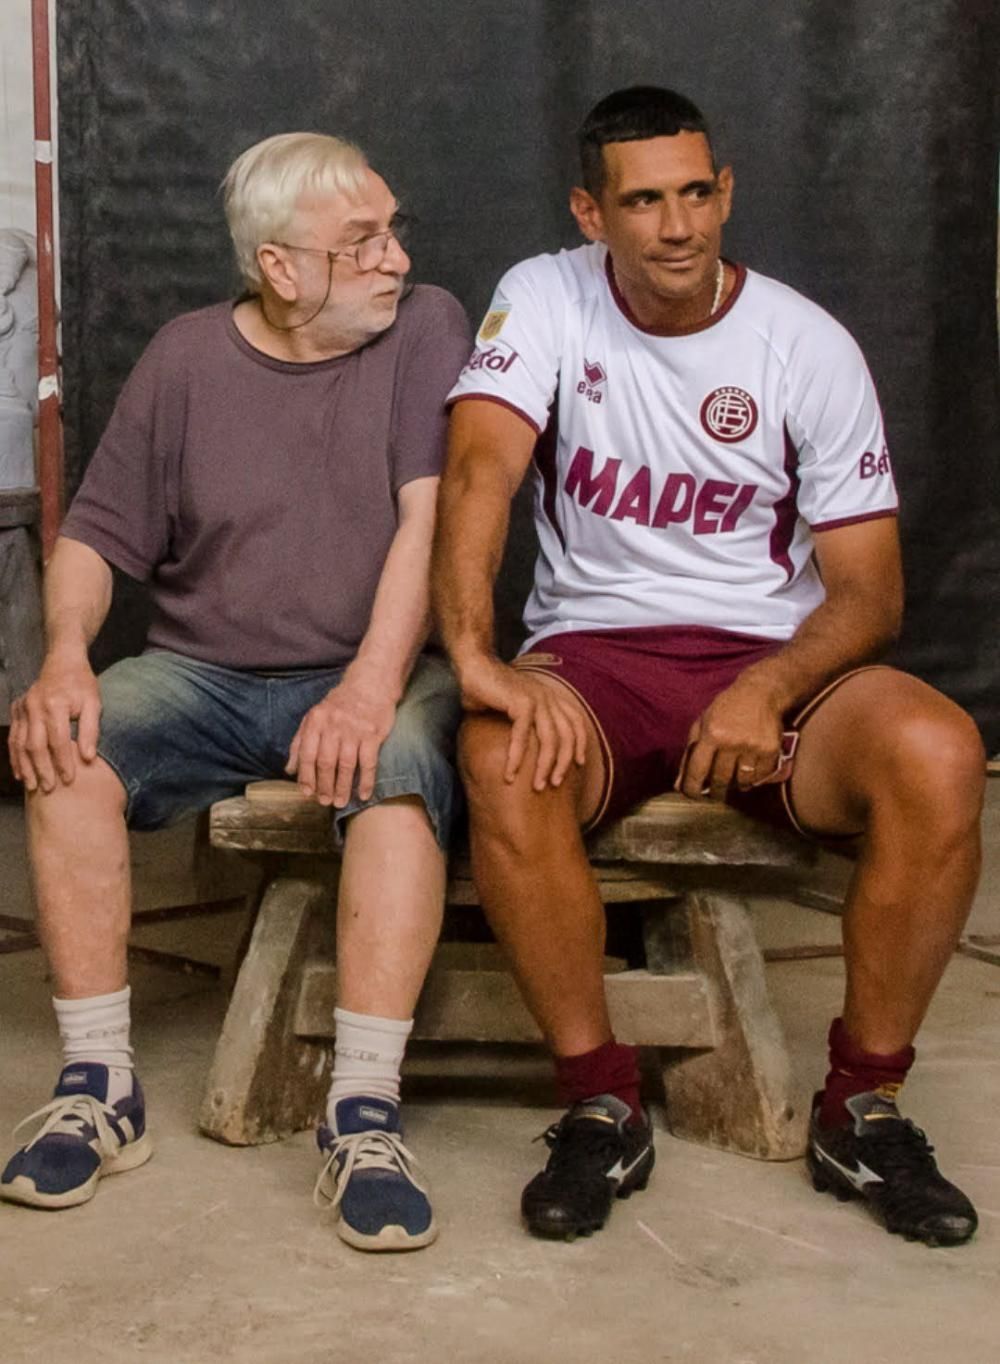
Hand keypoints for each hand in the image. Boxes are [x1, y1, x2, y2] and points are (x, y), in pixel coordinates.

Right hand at [8, 650, 101, 793]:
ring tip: (32, 786)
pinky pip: (13, 737)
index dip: (63, 762)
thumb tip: (88, 758)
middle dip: (42, 769)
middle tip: (49, 789)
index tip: (69, 779)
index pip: (58, 740)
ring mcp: (22, 708)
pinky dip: (15, 756)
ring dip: (25, 767)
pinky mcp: (16, 710)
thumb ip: (90, 730)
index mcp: (54, 704)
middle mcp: (34, 706)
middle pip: (35, 745)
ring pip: (20, 743)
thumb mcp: (93, 703)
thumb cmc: (82, 684)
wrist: (63, 662)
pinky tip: (21, 772)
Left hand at [285, 674, 396, 806]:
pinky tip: (364, 794)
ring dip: (343, 787)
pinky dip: (366, 781)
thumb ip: (299, 742)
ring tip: (340, 802)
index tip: (306, 793)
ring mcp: (354, 730)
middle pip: (326, 762)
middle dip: (324, 786)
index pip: (306, 754)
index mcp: (315, 721)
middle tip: (324, 801)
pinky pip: (368, 762)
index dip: (306, 776)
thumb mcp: (314, 717)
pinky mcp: (373, 734)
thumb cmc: (341, 703)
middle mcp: (333, 726)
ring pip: (346, 765)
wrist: (371, 684)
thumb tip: (289, 770)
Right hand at [457, 654, 586, 790]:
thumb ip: (527, 724)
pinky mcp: (519, 702)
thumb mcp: (515, 707)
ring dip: (544, 766)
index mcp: (550, 697)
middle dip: (563, 763)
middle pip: (567, 736)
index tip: (578, 764)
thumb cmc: (490, 691)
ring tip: (538, 785)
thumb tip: (527, 751)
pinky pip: (523, 734)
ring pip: (550, 739)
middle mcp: (548, 697)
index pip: (576, 722)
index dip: (580, 744)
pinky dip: (517, 756)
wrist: (474, 666)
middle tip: (554, 784)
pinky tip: (511, 772)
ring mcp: (536, 699)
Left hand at [675, 674, 784, 799]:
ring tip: (734, 779)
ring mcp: (752, 746)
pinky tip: (750, 770)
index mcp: (711, 734)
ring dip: (736, 785)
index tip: (692, 795)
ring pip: (742, 781)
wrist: (760, 693)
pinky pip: (760, 776)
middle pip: (720, 780)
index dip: (692, 788)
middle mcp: (732, 741)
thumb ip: (689, 753)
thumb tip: (679, 784)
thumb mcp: (702, 724)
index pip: (697, 770)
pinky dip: (754, 778)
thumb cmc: (726, 709)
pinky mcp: (770, 750)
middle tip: (715, 792)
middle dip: (715, 791)